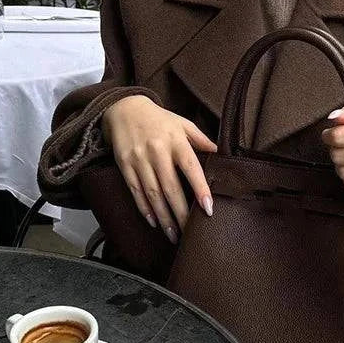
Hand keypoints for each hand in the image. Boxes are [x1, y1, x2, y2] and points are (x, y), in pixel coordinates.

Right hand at [102, 95, 217, 243]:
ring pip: (153, 193)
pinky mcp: (125, 166)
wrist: (123, 109)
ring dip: (164, 216)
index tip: (208, 208)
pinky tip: (154, 221)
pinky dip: (145, 208)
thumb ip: (201, 139)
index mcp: (175, 141)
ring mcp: (139, 160)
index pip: (191, 167)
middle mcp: (157, 152)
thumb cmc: (159, 119)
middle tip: (190, 232)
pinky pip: (136, 191)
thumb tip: (220, 154)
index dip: (200, 188)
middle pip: (171, 187)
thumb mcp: (182, 123)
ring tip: (173, 234)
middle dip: (181, 212)